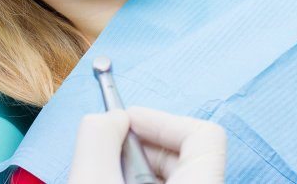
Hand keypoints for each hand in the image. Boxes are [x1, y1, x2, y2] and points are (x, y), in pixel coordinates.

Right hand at [68, 107, 226, 183]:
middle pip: (184, 152)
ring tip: (102, 176)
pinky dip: (130, 182)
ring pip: (169, 174)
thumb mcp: (93, 183)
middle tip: (107, 151)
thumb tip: (108, 118)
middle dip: (141, 143)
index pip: (204, 134)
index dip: (162, 120)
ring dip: (132, 166)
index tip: (126, 121)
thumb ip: (98, 139)